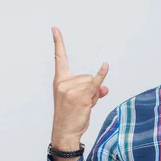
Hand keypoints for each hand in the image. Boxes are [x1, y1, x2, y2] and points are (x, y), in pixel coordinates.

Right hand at [51, 27, 108, 150]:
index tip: (55, 28)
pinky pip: (95, 83)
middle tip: (80, 104)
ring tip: (83, 106)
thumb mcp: (78, 99)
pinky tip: (105, 65)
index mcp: (59, 80)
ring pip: (93, 83)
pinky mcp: (82, 96)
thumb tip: (103, 86)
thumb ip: (91, 89)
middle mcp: (64, 82)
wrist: (65, 132)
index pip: (59, 58)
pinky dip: (102, 74)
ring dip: (93, 95)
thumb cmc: (71, 115)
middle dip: (89, 90)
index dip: (58, 43)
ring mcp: (72, 89)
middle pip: (87, 76)